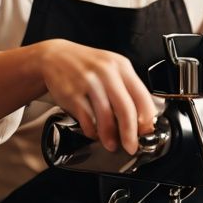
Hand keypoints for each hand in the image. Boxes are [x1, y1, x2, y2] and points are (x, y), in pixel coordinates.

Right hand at [39, 40, 156, 154]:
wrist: (55, 56)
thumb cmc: (87, 66)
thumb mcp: (112, 68)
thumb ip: (127, 89)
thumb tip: (141, 119)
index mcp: (121, 66)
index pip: (142, 96)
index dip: (147, 119)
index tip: (147, 133)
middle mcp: (106, 72)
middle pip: (125, 109)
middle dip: (130, 134)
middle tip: (131, 146)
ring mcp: (88, 83)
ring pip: (105, 117)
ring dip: (110, 136)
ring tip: (112, 144)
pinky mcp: (71, 93)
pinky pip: (86, 119)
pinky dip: (92, 131)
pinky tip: (95, 133)